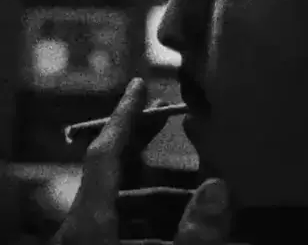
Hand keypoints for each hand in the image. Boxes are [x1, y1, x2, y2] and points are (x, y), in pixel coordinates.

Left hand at [50, 78, 236, 244]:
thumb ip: (193, 234)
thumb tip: (219, 188)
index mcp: (89, 225)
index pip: (103, 154)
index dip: (123, 115)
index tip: (138, 84)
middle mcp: (82, 228)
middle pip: (113, 169)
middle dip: (144, 140)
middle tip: (170, 114)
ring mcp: (86, 241)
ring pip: (121, 198)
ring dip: (157, 183)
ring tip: (195, 173)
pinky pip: (121, 220)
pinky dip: (150, 212)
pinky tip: (180, 214)